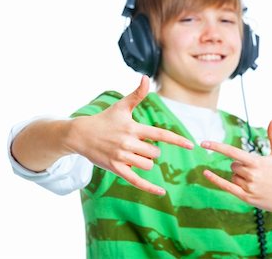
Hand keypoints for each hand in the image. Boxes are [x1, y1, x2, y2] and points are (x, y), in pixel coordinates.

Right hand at [67, 75, 193, 195]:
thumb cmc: (104, 120)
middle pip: (155, 152)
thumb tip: (145, 77)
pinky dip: (149, 187)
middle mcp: (128, 143)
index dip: (177, 140)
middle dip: (152, 151)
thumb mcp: (121, 107)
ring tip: (132, 154)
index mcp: (133, 128)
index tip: (191, 144)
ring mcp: (122, 157)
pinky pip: (137, 181)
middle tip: (138, 145)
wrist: (80, 134)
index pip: (160, 134)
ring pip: (148, 165)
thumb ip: (137, 95)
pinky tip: (162, 192)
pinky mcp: (116, 168)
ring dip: (145, 162)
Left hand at [202, 120, 271, 213]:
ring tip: (257, 181)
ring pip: (233, 176)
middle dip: (241, 166)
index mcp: (257, 163)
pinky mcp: (246, 198)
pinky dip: (215, 180)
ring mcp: (249, 187)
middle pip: (233, 165)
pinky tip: (205, 173)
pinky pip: (226, 187)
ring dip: (240, 176)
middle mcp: (251, 175)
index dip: (217, 147)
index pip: (232, 152)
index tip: (203, 142)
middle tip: (257, 172)